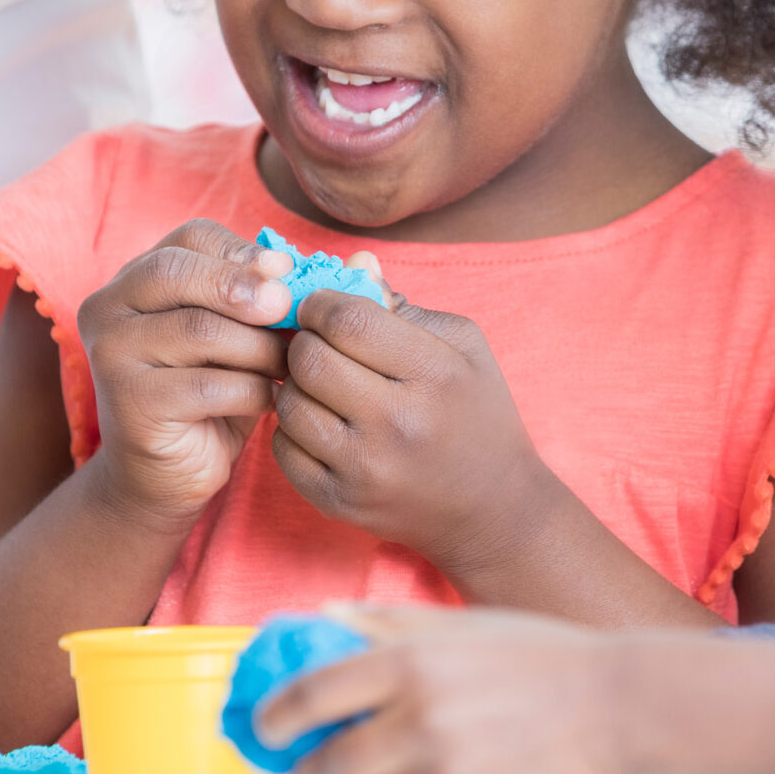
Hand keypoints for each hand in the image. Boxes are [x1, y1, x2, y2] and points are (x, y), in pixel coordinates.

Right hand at [76, 220, 293, 526]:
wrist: (169, 473)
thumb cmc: (214, 392)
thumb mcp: (243, 335)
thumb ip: (280, 296)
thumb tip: (365, 265)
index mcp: (134, 280)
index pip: (189, 240)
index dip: (243, 251)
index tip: (288, 271)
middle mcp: (108, 309)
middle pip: (179, 274)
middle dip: (245, 287)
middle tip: (290, 306)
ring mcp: (112, 356)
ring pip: (201, 330)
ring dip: (260, 347)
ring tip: (289, 366)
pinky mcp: (131, 404)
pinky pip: (207, 385)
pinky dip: (252, 390)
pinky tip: (272, 400)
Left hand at [259, 608, 631, 773]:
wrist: (617, 707)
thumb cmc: (537, 657)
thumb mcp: (460, 626)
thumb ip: (386, 625)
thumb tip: (321, 619)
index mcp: (407, 664)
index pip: (307, 698)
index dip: (272, 720)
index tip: (264, 731)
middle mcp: (417, 722)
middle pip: (322, 770)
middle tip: (309, 773)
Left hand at [271, 290, 562, 572]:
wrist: (492, 508)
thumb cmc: (477, 414)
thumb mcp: (462, 347)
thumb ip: (403, 305)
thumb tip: (352, 265)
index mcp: (434, 374)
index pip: (348, 321)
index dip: (322, 304)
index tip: (323, 307)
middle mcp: (397, 424)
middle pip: (309, 360)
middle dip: (304, 341)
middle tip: (319, 345)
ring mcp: (365, 469)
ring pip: (289, 403)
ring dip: (297, 386)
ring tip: (322, 385)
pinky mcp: (339, 502)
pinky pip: (282, 448)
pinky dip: (293, 429)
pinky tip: (322, 423)